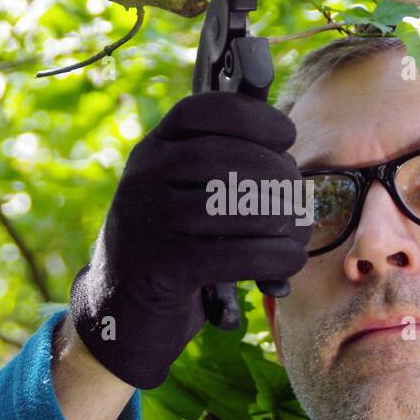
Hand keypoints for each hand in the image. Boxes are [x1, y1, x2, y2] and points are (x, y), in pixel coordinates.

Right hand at [68, 91, 310, 388]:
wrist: (121, 309)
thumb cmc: (176, 242)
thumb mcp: (188, 192)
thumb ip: (227, 158)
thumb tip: (277, 117)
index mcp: (154, 150)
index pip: (203, 110)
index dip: (254, 116)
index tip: (286, 135)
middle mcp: (144, 178)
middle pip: (224, 157)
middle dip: (276, 173)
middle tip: (297, 195)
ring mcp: (149, 222)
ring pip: (232, 205)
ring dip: (281, 217)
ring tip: (298, 229)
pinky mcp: (163, 269)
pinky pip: (235, 255)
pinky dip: (274, 258)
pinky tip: (288, 262)